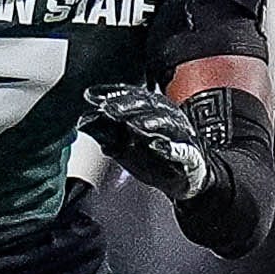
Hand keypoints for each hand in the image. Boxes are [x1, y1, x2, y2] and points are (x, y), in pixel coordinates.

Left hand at [82, 84, 210, 202]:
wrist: (184, 180)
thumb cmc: (155, 159)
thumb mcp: (124, 146)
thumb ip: (106, 133)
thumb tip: (84, 121)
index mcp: (150, 112)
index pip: (131, 95)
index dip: (112, 93)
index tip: (91, 95)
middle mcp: (166, 118)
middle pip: (149, 104)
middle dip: (127, 104)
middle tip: (107, 109)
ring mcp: (180, 136)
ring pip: (167, 122)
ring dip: (150, 121)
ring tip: (133, 125)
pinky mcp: (190, 156)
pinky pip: (182, 150)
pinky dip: (169, 148)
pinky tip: (155, 146)